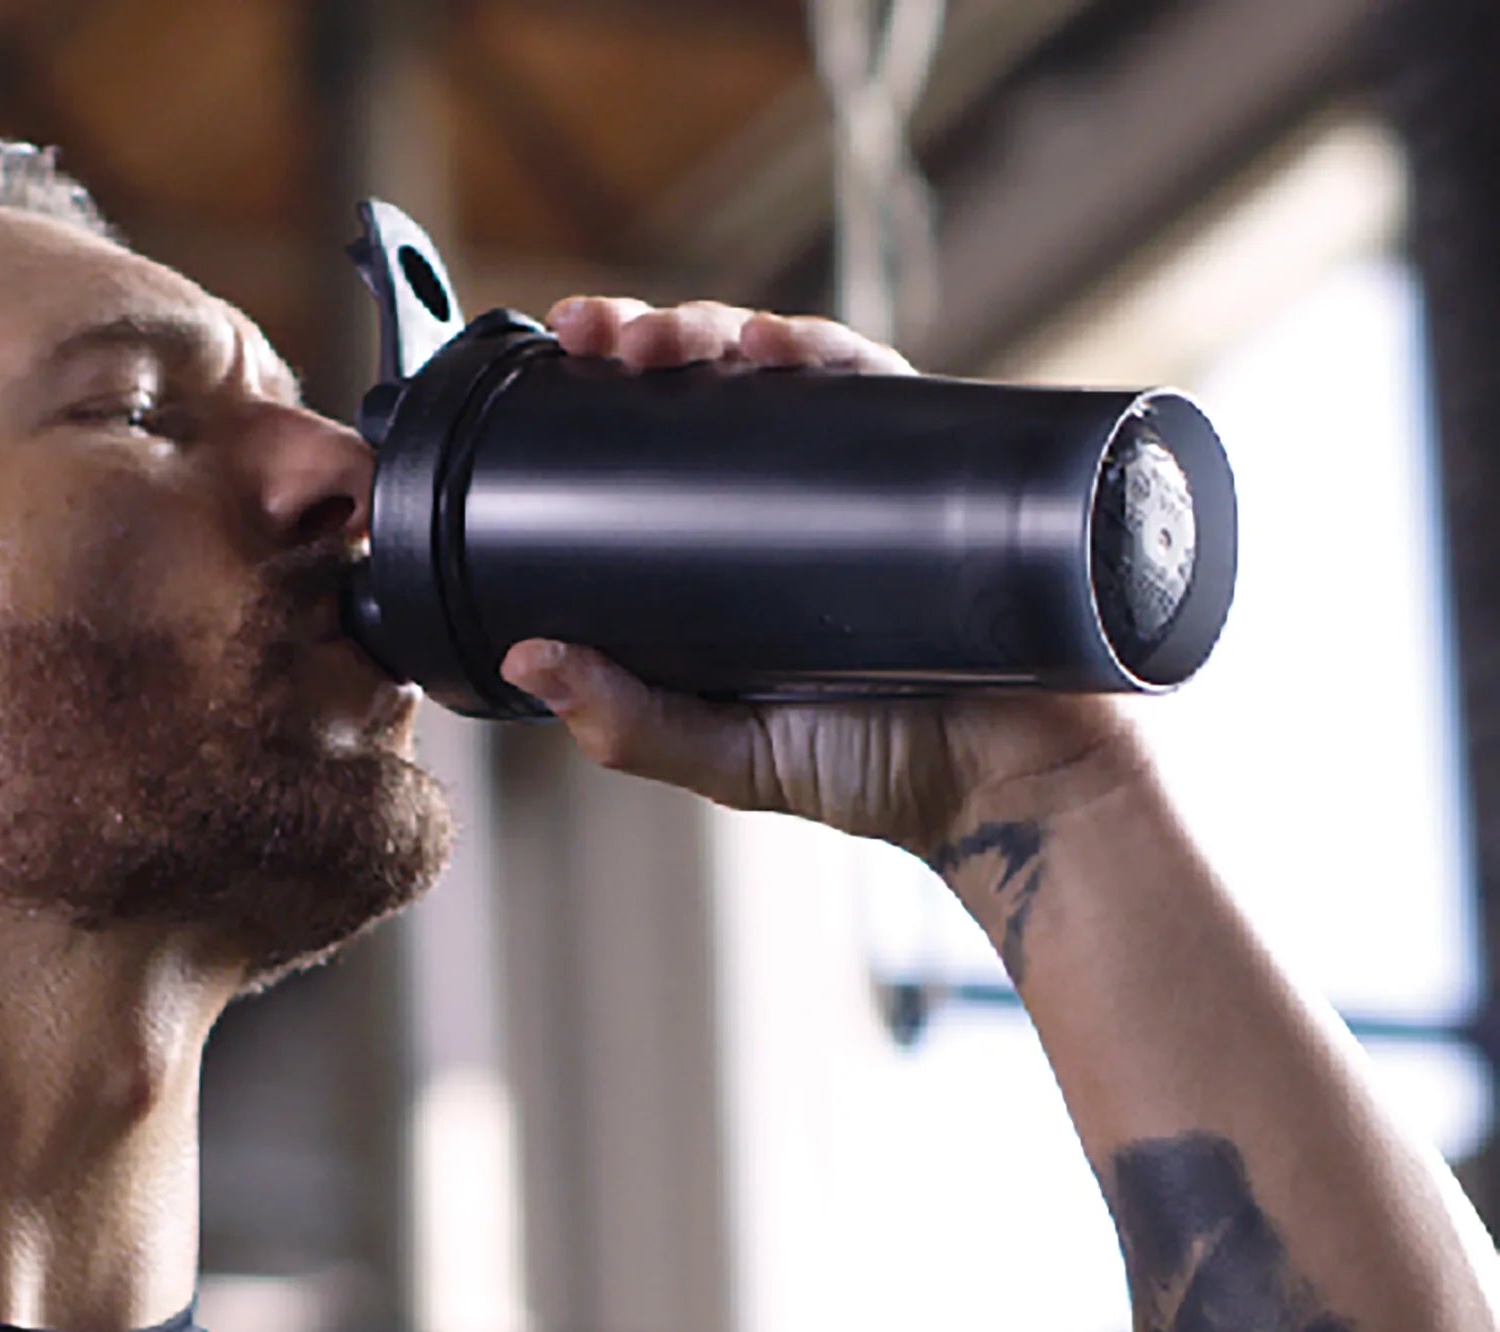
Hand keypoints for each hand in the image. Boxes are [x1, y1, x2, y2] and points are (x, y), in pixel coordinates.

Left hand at [498, 296, 1145, 858]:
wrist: (1024, 785)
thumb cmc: (884, 775)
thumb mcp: (731, 760)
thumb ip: (633, 724)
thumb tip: (525, 659)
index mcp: (735, 560)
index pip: (658, 450)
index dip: (605, 396)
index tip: (558, 362)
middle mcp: (799, 503)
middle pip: (712, 389)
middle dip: (649, 339)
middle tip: (596, 333)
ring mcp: (871, 477)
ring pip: (786, 369)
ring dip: (718, 328)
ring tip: (662, 337)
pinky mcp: (943, 466)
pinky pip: (880, 387)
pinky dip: (824, 351)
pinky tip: (773, 346)